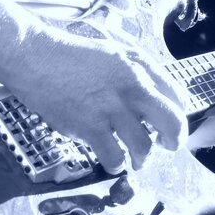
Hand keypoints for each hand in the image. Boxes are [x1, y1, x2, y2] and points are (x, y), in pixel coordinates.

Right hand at [7, 27, 186, 172]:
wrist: (36, 57)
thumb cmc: (74, 54)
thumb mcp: (116, 49)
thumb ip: (139, 69)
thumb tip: (156, 92)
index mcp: (141, 66)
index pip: (178, 97)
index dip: (178, 115)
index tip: (169, 125)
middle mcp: (132, 87)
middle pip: (173, 123)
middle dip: (174, 141)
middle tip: (166, 146)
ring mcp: (111, 108)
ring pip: (144, 147)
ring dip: (141, 158)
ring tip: (134, 158)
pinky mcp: (89, 126)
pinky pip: (114, 158)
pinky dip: (116, 165)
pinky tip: (112, 160)